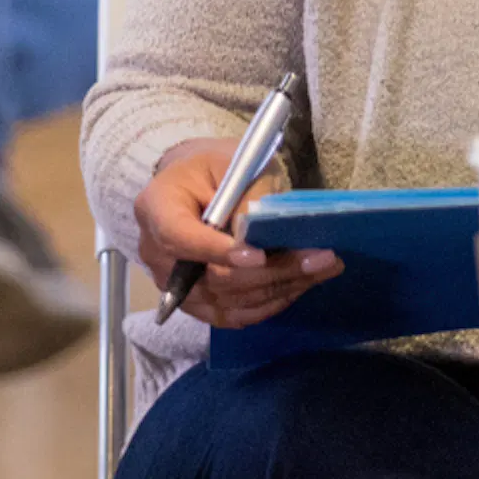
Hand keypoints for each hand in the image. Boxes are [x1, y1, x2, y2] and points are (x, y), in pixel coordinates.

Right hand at [132, 136, 339, 328]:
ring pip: (227, 301)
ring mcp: (173, 285)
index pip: (179, 238)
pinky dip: (267, 305)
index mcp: (156, 208)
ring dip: (279, 289)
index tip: (259, 256)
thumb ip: (246, 194)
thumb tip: (260, 231)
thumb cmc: (214, 167)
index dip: (217, 252)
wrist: (195, 186)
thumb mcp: (233, 163)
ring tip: (322, 269)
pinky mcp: (194, 303)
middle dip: (271, 272)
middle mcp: (156, 254)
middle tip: (321, 259)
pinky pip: (230, 315)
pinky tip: (299, 286)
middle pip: (212, 278)